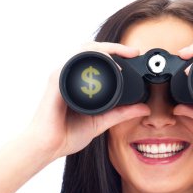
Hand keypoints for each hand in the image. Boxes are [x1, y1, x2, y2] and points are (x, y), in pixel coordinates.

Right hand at [25, 42, 149, 160]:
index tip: (134, 55)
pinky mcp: (56, 81)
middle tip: (132, 52)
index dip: (115, 53)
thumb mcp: (102, 121)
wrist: (48, 147)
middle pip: (91, 49)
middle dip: (114, 46)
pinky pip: (72, 63)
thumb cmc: (68, 134)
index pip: (97, 59)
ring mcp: (62, 76)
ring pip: (83, 51)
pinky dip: (90, 60)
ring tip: (123, 56)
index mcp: (80, 83)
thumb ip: (122, 113)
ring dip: (104, 49)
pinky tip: (105, 65)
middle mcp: (70, 76)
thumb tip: (144, 108)